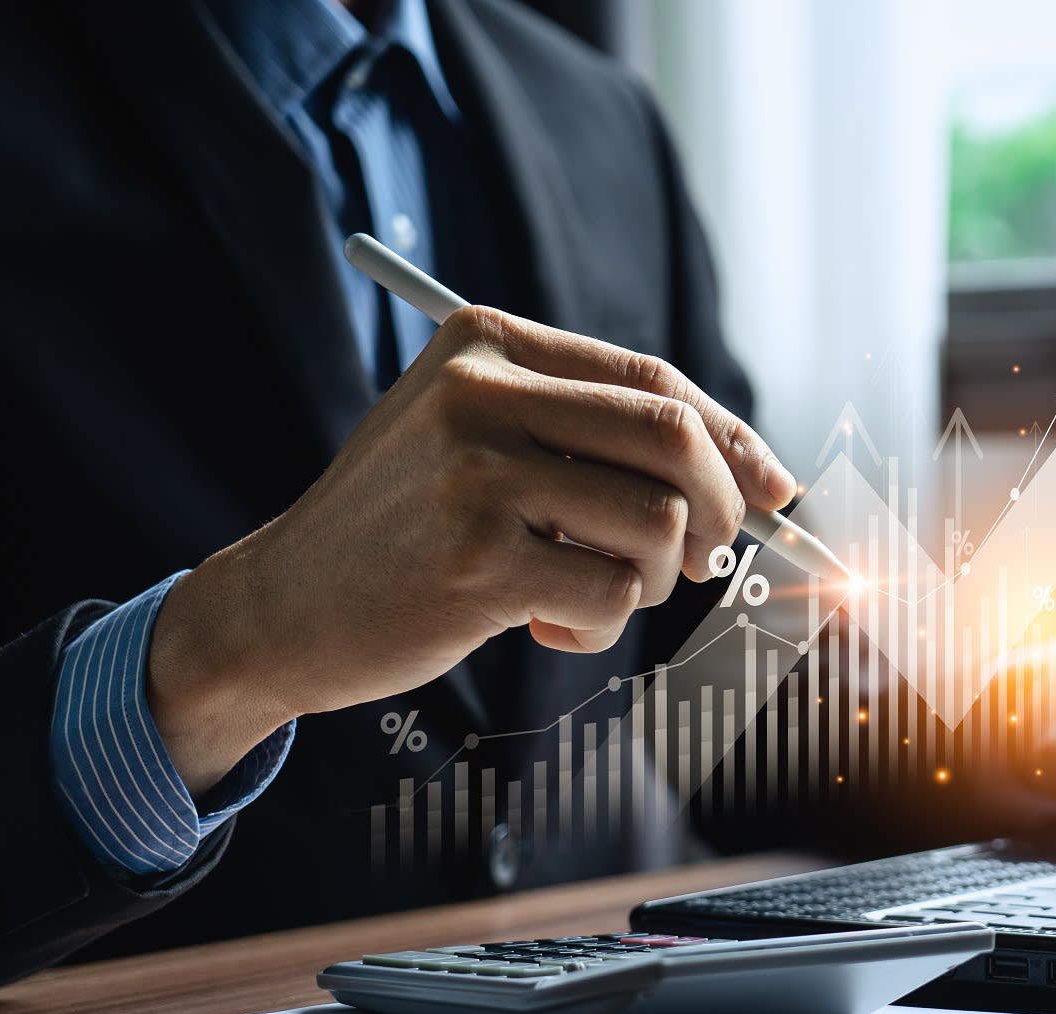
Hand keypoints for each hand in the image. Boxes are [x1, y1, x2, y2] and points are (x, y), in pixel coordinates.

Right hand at [145, 306, 795, 793]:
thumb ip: (595, 434)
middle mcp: (480, 392)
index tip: (773, 492)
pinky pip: (609, 598)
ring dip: (648, 580)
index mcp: (489, 342)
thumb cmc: (408, 526)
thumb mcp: (479, 438)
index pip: (657, 380)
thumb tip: (760, 477)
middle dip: (719, 509)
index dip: (734, 441)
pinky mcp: (475, 561)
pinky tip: (542, 627)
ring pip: (656, 524)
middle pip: (674, 436)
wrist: (282, 605)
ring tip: (591, 594)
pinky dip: (599, 629)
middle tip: (698, 559)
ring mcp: (475, 476)